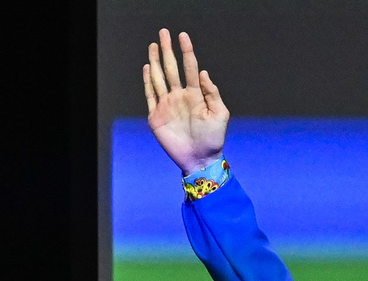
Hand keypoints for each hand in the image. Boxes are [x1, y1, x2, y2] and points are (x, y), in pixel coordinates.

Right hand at [143, 29, 226, 171]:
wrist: (200, 159)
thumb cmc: (213, 139)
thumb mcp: (220, 115)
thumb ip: (212, 94)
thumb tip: (203, 73)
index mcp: (195, 95)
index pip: (189, 68)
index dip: (186, 51)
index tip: (183, 37)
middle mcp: (179, 96)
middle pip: (171, 69)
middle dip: (167, 51)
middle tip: (163, 33)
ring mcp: (167, 105)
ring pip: (159, 78)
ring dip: (155, 62)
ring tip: (153, 46)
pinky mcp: (157, 116)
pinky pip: (151, 95)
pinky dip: (148, 82)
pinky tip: (147, 68)